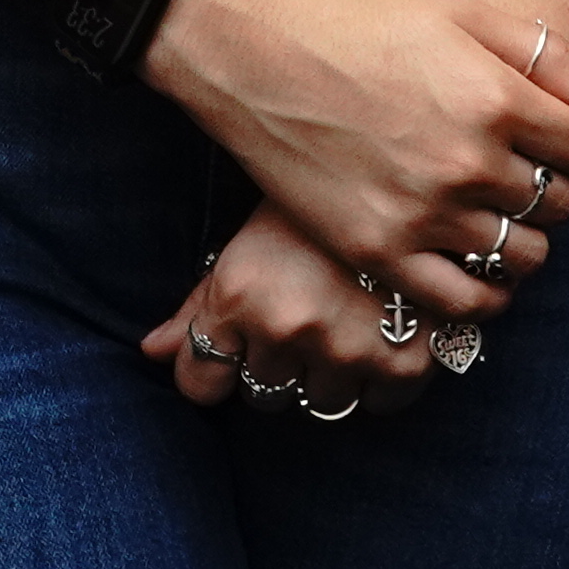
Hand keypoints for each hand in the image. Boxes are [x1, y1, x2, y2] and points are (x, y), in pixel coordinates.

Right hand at [142, 0, 568, 324]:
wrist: (254, 51)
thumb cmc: (360, 22)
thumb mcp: (461, 15)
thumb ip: (547, 57)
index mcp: (494, 97)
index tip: (550, 137)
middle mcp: (466, 161)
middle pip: (559, 203)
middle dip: (550, 189)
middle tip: (516, 174)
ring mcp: (422, 212)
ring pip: (521, 256)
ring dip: (522, 241)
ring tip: (494, 218)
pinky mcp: (377, 250)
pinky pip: (463, 301)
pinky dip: (483, 295)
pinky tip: (471, 267)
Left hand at [144, 205, 451, 417]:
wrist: (416, 166)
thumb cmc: (321, 194)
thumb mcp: (251, 236)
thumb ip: (201, 301)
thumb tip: (153, 352)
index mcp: (241, 293)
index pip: (200, 383)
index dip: (216, 364)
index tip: (236, 345)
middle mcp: (289, 327)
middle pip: (263, 393)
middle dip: (277, 362)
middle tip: (305, 313)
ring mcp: (348, 348)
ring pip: (322, 401)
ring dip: (331, 371)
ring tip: (348, 316)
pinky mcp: (406, 361)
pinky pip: (379, 402)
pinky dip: (382, 376)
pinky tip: (386, 332)